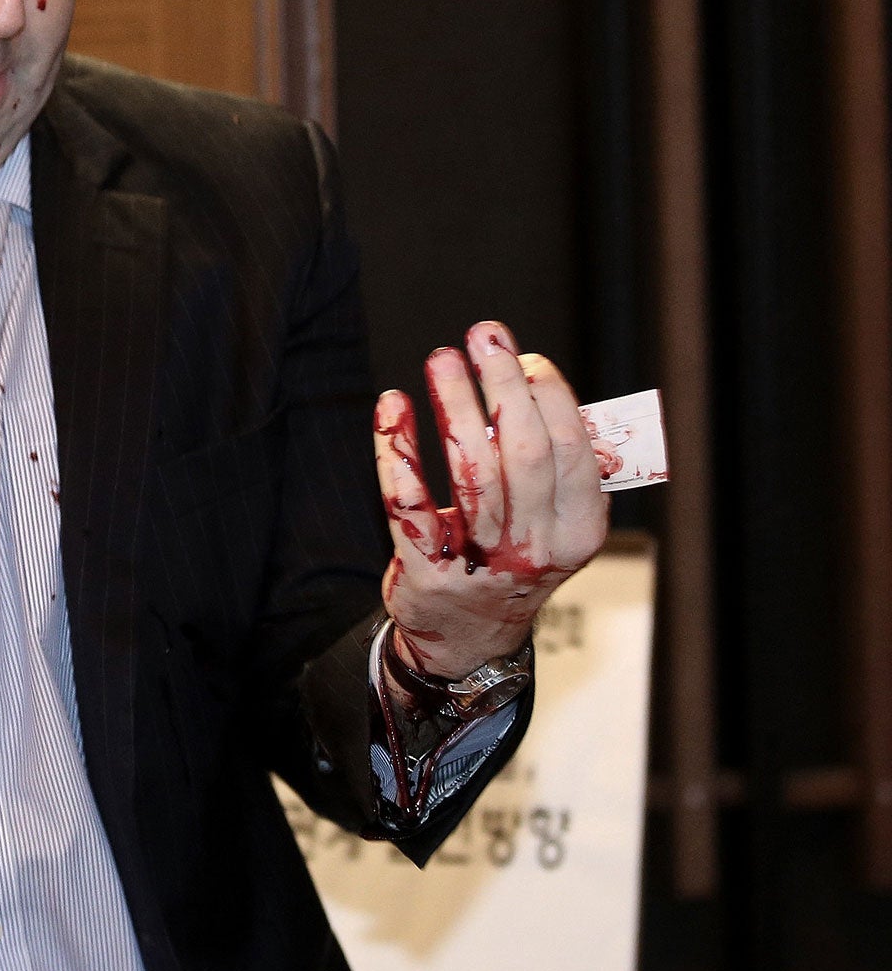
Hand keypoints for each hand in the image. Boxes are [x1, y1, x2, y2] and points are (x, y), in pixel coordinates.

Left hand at [372, 321, 608, 678]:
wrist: (468, 634)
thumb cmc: (513, 554)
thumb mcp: (556, 521)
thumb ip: (556, 463)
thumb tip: (537, 382)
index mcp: (579, 531)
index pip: (572, 450)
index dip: (549, 397)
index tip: (526, 357)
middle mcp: (534, 550)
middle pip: (521, 454)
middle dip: (503, 387)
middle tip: (483, 336)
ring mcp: (479, 564)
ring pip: (469, 471)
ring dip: (455, 405)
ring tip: (441, 359)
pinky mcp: (426, 570)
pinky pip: (407, 501)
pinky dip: (397, 448)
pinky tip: (392, 405)